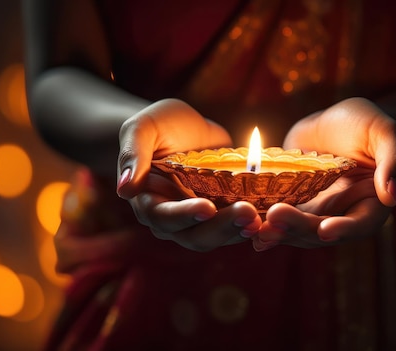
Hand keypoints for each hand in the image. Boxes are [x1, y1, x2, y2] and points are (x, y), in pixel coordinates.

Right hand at [116, 99, 261, 251]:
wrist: (183, 127)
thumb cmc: (157, 125)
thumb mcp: (141, 129)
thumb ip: (133, 155)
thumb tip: (124, 189)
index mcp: (149, 202)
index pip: (164, 217)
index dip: (184, 215)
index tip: (207, 208)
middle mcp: (174, 218)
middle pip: (195, 235)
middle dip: (221, 227)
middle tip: (247, 214)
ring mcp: (200, 219)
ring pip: (218, 236)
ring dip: (239, 231)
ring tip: (260, 219)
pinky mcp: (223, 213)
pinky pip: (236, 226)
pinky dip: (252, 224)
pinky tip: (270, 216)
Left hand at [254, 97, 395, 249]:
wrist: (338, 121)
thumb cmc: (369, 123)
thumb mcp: (385, 133)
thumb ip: (393, 161)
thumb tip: (393, 196)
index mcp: (371, 204)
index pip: (361, 224)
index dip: (344, 229)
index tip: (325, 230)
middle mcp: (342, 214)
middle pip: (321, 231)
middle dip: (299, 227)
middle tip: (276, 217)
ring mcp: (316, 212)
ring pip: (296, 230)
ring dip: (277, 231)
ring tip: (255, 227)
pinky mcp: (293, 203)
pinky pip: (278, 217)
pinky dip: (263, 222)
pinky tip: (244, 223)